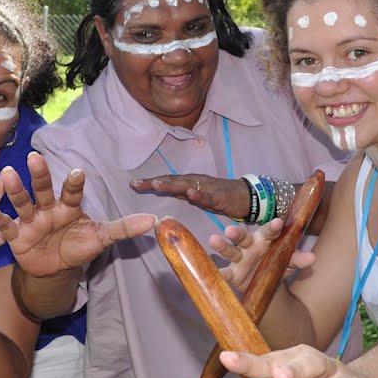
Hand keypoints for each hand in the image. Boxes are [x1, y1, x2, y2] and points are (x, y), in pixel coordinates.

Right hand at [0, 152, 155, 276]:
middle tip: (35, 158)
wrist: (54, 267)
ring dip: (15, 189)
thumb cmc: (77, 246)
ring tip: (7, 174)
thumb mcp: (101, 238)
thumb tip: (154, 221)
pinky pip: (5, 225)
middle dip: (40, 175)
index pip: (72, 193)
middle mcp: (48, 208)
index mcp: (69, 207)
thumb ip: (123, 229)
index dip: (74, 184)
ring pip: (22, 202)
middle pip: (43, 189)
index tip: (79, 173)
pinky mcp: (16, 235)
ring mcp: (30, 220)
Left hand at [130, 174, 250, 219]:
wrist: (245, 195)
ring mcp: (206, 187)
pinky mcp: (219, 195)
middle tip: (135, 183)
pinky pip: (207, 195)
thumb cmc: (219, 196)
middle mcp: (194, 181)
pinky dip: (199, 193)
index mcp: (188, 183)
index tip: (132, 183)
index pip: (166, 181)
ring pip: (186, 185)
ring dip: (171, 184)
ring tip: (156, 184)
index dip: (149, 182)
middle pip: (171, 180)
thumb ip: (182, 194)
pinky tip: (190, 192)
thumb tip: (165, 193)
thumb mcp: (196, 196)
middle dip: (153, 182)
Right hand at [208, 220, 313, 290]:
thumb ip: (298, 259)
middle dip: (236, 233)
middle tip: (229, 230)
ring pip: (230, 251)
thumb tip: (312, 258)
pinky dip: (217, 273)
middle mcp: (249, 247)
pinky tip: (210, 272)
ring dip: (222, 246)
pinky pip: (223, 273)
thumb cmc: (276, 265)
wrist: (264, 283)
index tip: (278, 223)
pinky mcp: (232, 274)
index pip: (269, 232)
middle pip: (242, 237)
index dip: (273, 227)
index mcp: (265, 240)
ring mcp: (239, 259)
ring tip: (213, 240)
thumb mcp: (289, 262)